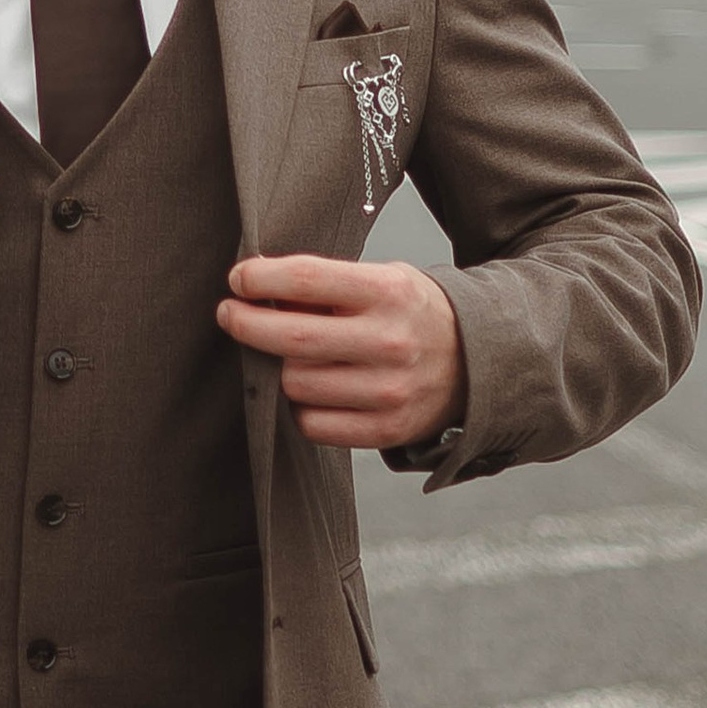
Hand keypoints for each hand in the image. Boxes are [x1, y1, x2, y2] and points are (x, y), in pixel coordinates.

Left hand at [217, 254, 465, 450]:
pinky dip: (300, 407)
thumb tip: (257, 291)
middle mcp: (390, 342)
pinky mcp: (386, 429)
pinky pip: (313, 424)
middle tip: (229, 314)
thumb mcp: (381, 279)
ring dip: (276, 369)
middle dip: (246, 324)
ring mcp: (390, 391)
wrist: (477, 362)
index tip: (237, 278)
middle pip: (291, 339)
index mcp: (388, 292)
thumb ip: (326, 285)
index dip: (259, 278)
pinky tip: (310, 388)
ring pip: (296, 384)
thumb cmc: (411, 313)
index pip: (307, 280)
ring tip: (284, 355)